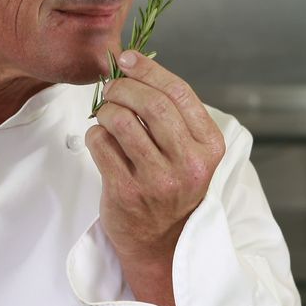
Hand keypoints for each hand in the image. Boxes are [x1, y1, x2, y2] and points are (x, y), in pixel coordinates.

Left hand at [85, 50, 225, 305]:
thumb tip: (136, 66)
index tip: (128, 59)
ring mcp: (158, 181)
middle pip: (151, 104)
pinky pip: (101, 145)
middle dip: (124, 87)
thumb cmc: (175, 190)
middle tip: (112, 86)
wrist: (164, 245)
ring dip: (107, 110)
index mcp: (210, 147)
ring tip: (107, 115)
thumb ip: (175, 116)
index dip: (150, 70)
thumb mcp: (191, 154)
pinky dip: (95, 135)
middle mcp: (189, 164)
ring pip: (122, 121)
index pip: (180, 93)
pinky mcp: (127, 193)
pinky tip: (102, 142)